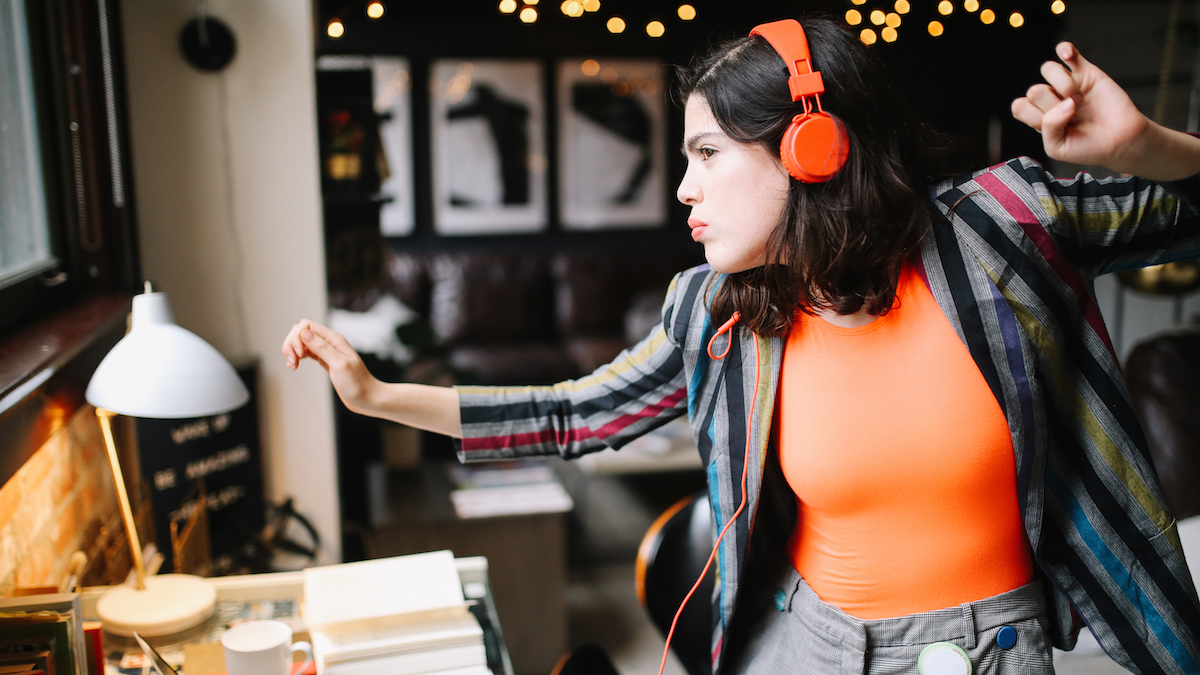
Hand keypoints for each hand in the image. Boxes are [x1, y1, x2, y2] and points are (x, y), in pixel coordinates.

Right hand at [281, 319, 377, 414]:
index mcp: (334, 340)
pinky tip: (294, 366)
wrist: (367, 398)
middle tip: (292, 361)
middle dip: (291, 344)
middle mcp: (329, 343)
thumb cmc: (357, 384)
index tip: (299, 354)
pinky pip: (305, 352)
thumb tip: (304, 334)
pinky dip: (296, 357)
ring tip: (292, 365)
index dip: (298, 337)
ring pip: (302, 342)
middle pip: (301, 332)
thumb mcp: (339, 365)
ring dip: (292, 351)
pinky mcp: (324, 361)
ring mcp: (326, 352)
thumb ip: (322, 349)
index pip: (307, 325)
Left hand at [1012, 42, 1148, 171]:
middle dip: (1053, 105)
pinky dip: (1065, 49)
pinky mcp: (1085, 72)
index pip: (1020, 106)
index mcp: (1039, 117)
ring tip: (1078, 100)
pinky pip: (1068, 52)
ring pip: (1047, 69)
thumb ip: (1049, 128)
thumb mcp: (1058, 148)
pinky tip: (1067, 55)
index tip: (1052, 126)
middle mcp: (1051, 99)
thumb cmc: (1088, 147)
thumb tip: (1064, 104)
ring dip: (1062, 84)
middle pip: (1034, 91)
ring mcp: (1067, 84)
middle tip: (1073, 116)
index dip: (1032, 115)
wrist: (1121, 140)